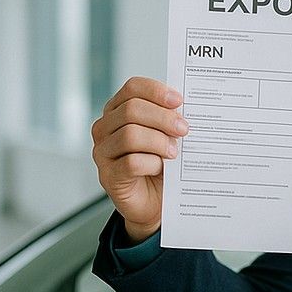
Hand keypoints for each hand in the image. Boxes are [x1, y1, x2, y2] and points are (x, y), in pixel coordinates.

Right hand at [91, 76, 187, 242]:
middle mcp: (105, 128)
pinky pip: (131, 163)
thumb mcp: (167, 137)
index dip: (156, 91)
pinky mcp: (108, 176)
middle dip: (162, 118)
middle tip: (184, 129)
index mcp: (119, 110)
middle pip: (131, 110)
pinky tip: (160, 168)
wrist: (156, 202)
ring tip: (174, 152)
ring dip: (158, 142)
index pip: (132, 88)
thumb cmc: (161, 166)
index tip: (179, 101)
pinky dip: (151, 163)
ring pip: (129, 135)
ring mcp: (103, 152)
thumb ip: (171, 121)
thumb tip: (187, 109)